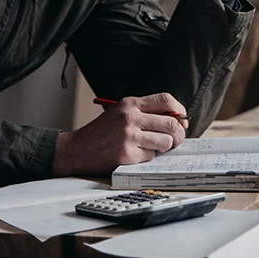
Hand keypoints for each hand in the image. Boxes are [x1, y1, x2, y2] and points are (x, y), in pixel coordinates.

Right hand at [50, 94, 189, 176]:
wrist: (76, 149)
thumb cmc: (100, 132)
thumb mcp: (120, 113)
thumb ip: (144, 112)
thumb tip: (176, 119)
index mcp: (130, 103)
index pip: (165, 100)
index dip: (179, 110)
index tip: (182, 119)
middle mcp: (130, 117)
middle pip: (171, 123)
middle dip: (178, 134)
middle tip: (174, 140)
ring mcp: (128, 136)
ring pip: (165, 142)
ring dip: (162, 147)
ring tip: (151, 147)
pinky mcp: (127, 154)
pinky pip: (151, 156)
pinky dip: (146, 157)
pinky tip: (134, 154)